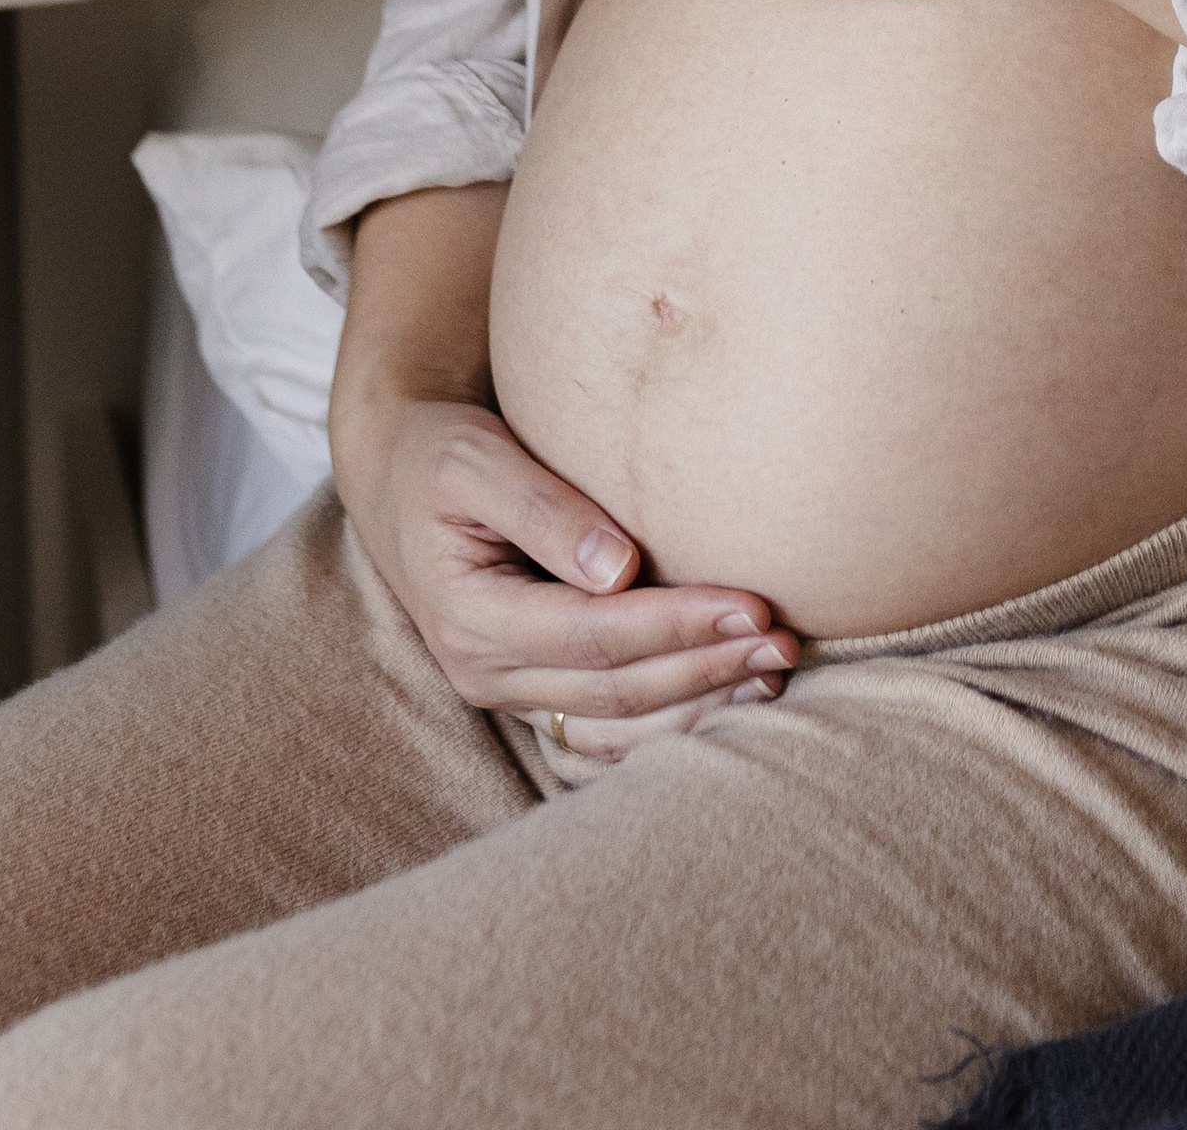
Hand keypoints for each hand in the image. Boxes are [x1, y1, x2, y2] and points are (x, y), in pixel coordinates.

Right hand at [333, 389, 798, 757]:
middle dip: (706, 669)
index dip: (676, 624)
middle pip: (615, 688)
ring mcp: (508, 693)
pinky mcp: (532, 692)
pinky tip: (729, 700)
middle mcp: (486, 672)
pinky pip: (605, 731)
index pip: (593, 634)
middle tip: (787, 642)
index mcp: (470, 618)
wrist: (399, 479)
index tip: (752, 603)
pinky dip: (669, 725)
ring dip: (700, 706)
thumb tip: (619, 567)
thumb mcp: (473, 459)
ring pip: (617, 725)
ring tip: (776, 673)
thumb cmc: (441, 455)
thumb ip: (542, 508)